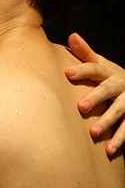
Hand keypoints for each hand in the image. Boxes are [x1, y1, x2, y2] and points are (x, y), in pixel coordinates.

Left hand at [65, 33, 124, 155]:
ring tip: (93, 133)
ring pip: (120, 111)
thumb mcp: (103, 65)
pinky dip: (120, 140)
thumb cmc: (113, 78)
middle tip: (80, 107)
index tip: (67, 73)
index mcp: (110, 72)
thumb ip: (86, 54)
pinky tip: (109, 151)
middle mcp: (121, 85)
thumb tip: (71, 36)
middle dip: (95, 97)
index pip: (95, 68)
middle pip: (108, 89)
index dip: (82, 69)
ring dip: (107, 122)